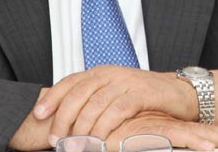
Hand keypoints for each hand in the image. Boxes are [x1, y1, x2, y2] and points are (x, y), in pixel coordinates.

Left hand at [36, 66, 194, 143]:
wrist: (179, 93)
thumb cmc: (145, 98)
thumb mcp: (115, 95)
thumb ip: (94, 101)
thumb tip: (66, 118)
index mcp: (101, 73)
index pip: (70, 82)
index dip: (52, 97)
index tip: (38, 114)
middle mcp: (110, 74)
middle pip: (79, 94)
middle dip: (63, 117)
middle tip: (56, 138)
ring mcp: (126, 82)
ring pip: (96, 103)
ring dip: (82, 127)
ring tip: (75, 145)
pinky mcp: (141, 94)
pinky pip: (117, 110)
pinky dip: (105, 127)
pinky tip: (99, 141)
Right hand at [105, 111, 217, 150]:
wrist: (87, 131)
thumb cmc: (110, 140)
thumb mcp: (141, 146)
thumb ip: (157, 144)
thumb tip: (178, 147)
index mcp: (170, 130)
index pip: (203, 133)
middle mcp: (168, 127)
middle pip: (206, 132)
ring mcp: (159, 128)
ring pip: (196, 134)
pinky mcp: (147, 133)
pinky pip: (173, 137)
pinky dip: (191, 142)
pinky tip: (207, 147)